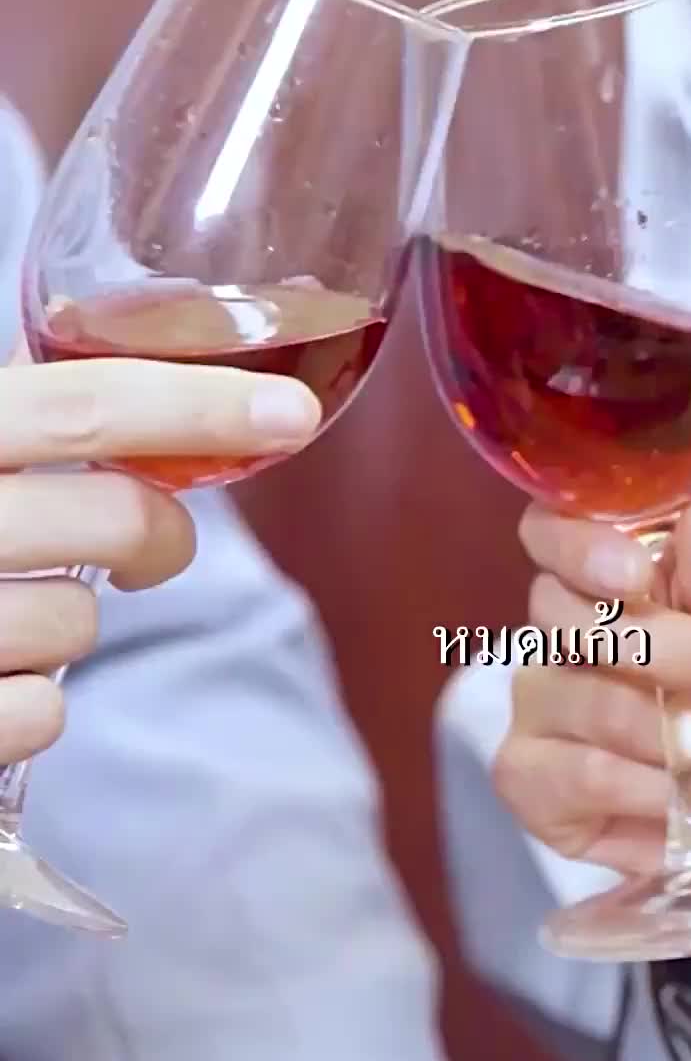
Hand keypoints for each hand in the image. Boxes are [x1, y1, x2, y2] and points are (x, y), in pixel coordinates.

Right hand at [0, 352, 319, 764]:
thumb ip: (17, 404)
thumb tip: (128, 345)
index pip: (84, 401)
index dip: (199, 403)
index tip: (291, 413)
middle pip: (114, 516)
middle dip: (158, 535)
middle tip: (148, 548)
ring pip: (78, 625)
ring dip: (65, 628)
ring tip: (1, 615)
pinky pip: (41, 715)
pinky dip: (25, 708)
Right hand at [497, 498, 690, 973]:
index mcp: (628, 572)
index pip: (554, 531)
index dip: (579, 545)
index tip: (638, 574)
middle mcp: (574, 636)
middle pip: (560, 615)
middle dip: (658, 648)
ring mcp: (553, 712)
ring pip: (574, 700)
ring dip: (679, 735)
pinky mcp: (545, 791)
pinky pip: (565, 778)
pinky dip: (640, 790)